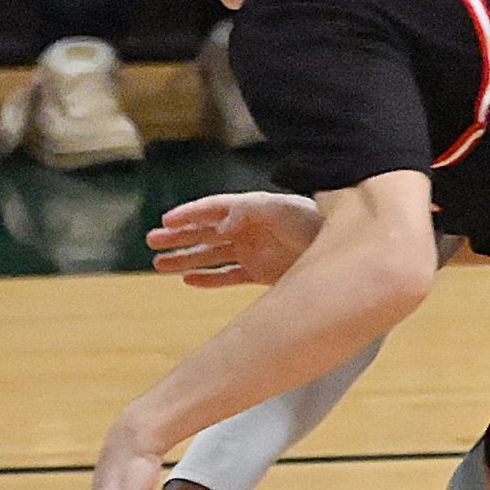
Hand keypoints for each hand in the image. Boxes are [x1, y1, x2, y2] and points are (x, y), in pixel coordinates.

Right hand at [146, 192, 323, 286]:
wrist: (338, 249)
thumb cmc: (311, 222)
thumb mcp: (280, 210)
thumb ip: (248, 212)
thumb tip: (221, 225)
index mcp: (249, 209)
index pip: (211, 210)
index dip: (188, 214)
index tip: (165, 220)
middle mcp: (246, 230)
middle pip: (204, 232)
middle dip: (177, 236)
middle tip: (151, 241)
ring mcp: (252, 252)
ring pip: (210, 255)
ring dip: (185, 258)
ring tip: (158, 265)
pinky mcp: (260, 272)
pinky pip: (228, 276)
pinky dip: (209, 278)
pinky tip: (188, 280)